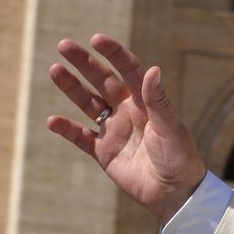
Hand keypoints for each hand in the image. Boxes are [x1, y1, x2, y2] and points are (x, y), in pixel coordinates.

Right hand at [47, 34, 206, 224]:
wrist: (176, 194)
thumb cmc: (180, 158)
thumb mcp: (171, 128)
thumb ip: (158, 101)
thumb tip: (152, 69)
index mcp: (147, 103)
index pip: (128, 71)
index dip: (114, 54)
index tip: (97, 39)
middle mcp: (129, 112)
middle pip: (102, 81)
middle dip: (84, 63)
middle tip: (64, 45)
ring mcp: (115, 131)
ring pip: (88, 104)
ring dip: (71, 88)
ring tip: (54, 70)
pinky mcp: (104, 153)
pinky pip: (81, 137)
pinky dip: (67, 129)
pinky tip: (53, 121)